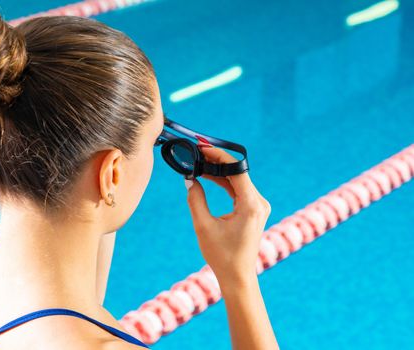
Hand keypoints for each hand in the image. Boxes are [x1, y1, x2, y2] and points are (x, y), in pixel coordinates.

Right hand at [185, 142, 270, 282]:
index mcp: (252, 206)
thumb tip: (189, 179)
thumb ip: (195, 199)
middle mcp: (259, 203)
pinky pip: (238, 189)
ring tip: (199, 161)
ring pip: (237, 180)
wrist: (237, 276)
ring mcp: (258, 206)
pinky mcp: (253, 210)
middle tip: (197, 152)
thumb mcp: (203, 226)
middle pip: (238, 172)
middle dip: (217, 161)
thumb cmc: (221, 255)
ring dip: (219, 171)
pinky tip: (207, 175)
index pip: (237, 170)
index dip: (219, 156)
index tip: (202, 148)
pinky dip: (223, 182)